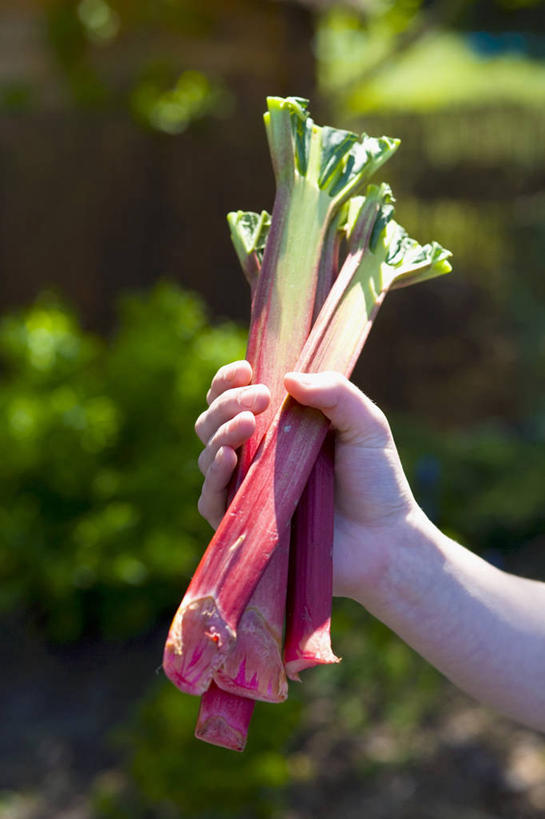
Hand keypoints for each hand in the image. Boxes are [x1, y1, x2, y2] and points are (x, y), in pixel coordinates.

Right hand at [195, 361, 418, 599]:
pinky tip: (227, 459)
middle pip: (213, 420)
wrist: (384, 539)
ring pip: (208, 454)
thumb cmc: (377, 480)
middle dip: (227, 402)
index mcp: (278, 426)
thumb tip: (288, 378)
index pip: (235, 396)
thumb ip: (335, 392)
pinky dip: (213, 476)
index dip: (229, 381)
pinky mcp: (245, 523)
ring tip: (248, 424)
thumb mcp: (366, 425)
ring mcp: (247, 489)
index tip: (245, 370)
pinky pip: (210, 499)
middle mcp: (256, 455)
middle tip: (259, 399)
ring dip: (221, 432)